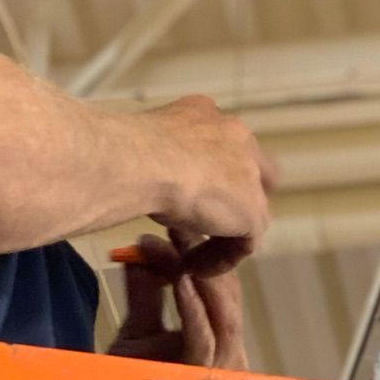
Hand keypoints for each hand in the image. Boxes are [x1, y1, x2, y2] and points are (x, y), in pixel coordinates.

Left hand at [108, 231, 247, 369]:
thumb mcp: (138, 330)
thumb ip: (144, 296)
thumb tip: (140, 254)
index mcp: (220, 343)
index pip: (223, 292)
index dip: (204, 257)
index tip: (176, 225)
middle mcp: (228, 355)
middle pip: (228, 299)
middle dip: (205, 260)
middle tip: (179, 226)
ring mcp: (219, 369)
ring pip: (224, 317)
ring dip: (202, 279)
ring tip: (181, 247)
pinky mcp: (199, 378)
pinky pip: (203, 341)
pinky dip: (193, 309)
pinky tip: (181, 281)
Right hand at [147, 94, 275, 273]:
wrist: (137, 161)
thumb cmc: (124, 151)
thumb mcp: (141, 146)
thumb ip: (157, 158)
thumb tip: (142, 176)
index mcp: (205, 113)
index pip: (225, 142)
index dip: (216, 173)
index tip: (195, 196)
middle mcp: (235, 136)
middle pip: (255, 173)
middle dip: (237, 201)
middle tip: (209, 228)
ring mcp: (248, 174)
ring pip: (247, 214)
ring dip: (222, 237)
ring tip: (189, 255)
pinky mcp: (251, 209)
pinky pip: (244, 244)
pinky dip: (218, 259)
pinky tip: (191, 265)